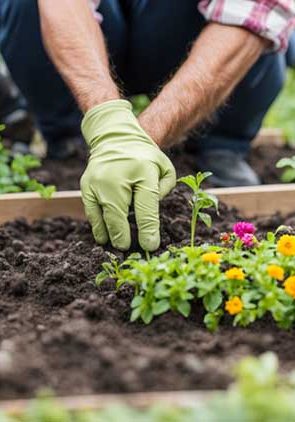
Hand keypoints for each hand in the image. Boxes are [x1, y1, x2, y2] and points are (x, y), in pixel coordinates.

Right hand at [81, 100, 175, 250]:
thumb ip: (164, 189)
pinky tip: (105, 236)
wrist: (115, 137)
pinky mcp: (86, 186)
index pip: (145, 206)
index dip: (148, 229)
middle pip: (118, 215)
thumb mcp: (164, 167)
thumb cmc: (144, 158)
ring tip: (118, 245)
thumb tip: (151, 214)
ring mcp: (97, 181)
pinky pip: (92, 213)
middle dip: (123, 237)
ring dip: (110, 234)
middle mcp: (116, 176)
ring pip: (102, 217)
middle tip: (130, 250)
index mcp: (142, 170)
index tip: (150, 246)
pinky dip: (98, 227)